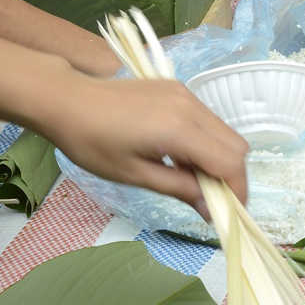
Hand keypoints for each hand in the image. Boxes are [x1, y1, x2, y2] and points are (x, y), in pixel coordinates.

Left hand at [44, 75, 250, 214]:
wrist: (67, 99)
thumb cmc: (93, 142)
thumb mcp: (135, 174)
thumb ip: (180, 189)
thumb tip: (211, 210)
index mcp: (179, 130)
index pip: (229, 163)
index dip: (236, 191)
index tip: (228, 215)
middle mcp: (190, 106)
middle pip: (236, 146)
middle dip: (231, 177)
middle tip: (209, 200)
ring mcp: (185, 94)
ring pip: (223, 131)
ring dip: (218, 159)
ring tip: (190, 179)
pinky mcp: (178, 89)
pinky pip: (207, 119)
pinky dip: (206, 142)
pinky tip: (180, 156)